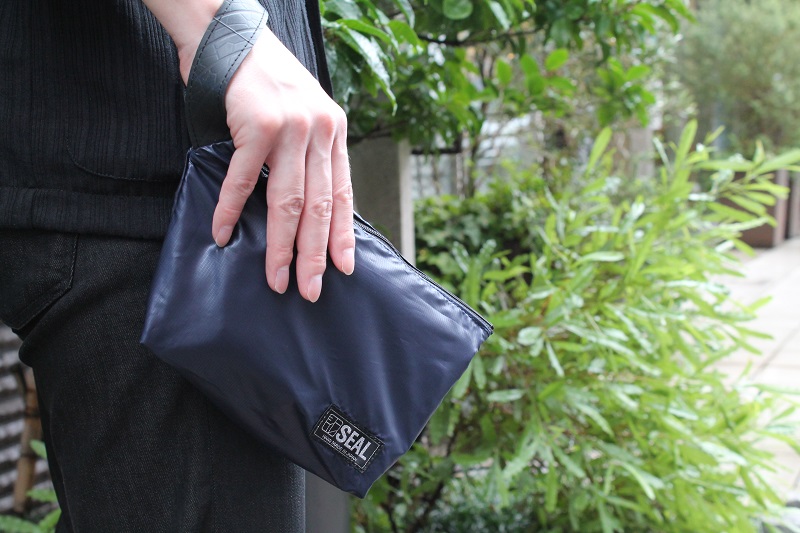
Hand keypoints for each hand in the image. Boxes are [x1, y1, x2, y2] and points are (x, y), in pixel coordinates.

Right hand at [211, 30, 354, 302]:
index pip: (342, 194)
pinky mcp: (257, 125)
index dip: (343, 235)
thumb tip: (306, 205)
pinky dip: (230, 209)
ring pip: (287, 201)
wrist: (231, 33)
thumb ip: (309, 152)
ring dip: (280, 245)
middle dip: (314, 254)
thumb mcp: (303, 112)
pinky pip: (242, 179)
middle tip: (311, 289)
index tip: (345, 268)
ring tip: (275, 278)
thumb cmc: (264, 79)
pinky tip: (223, 233)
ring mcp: (290, 127)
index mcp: (333, 132)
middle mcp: (319, 131)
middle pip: (318, 206)